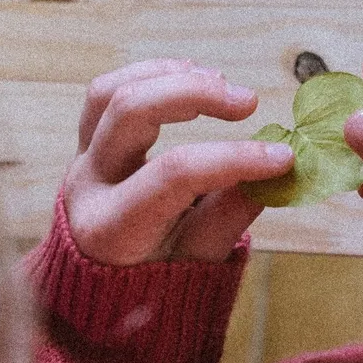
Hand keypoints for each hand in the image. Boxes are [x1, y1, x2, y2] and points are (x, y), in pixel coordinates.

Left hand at [62, 59, 293, 265]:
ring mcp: (80, 159)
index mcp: (111, 229)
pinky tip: (191, 76)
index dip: (235, 158)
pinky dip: (150, 74)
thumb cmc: (155, 277)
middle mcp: (86, 186)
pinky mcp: (87, 142)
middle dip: (194, 94)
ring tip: (217, 80)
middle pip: (130, 111)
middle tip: (248, 102)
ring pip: (108, 92)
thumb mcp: (200, 258)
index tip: (282, 156)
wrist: (100, 288)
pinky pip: (105, 92)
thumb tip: (280, 165)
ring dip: (166, 75)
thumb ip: (235, 209)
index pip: (175, 173)